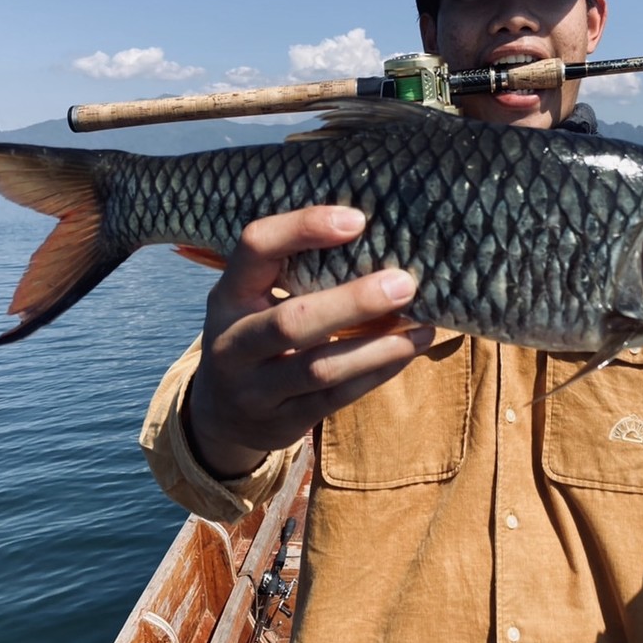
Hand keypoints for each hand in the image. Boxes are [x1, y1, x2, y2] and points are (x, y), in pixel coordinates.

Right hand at [186, 206, 434, 477]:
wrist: (220, 413)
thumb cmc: (255, 332)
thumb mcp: (255, 298)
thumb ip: (296, 271)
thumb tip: (381, 239)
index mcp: (228, 295)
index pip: (255, 246)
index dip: (303, 228)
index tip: (358, 220)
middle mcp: (232, 342)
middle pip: (292, 321)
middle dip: (354, 302)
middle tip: (405, 283)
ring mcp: (254, 389)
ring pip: (320, 368)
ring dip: (378, 346)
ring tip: (422, 326)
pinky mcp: (280, 423)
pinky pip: (336, 399)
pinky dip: (378, 372)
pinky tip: (409, 350)